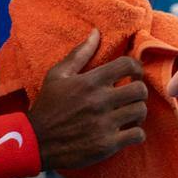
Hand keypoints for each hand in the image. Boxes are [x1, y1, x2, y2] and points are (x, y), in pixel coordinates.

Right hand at [25, 30, 147, 171]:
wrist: (36, 142)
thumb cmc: (48, 105)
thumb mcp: (57, 75)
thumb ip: (80, 53)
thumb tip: (96, 32)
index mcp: (89, 81)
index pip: (127, 65)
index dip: (136, 67)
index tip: (133, 73)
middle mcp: (99, 101)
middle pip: (140, 90)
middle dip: (139, 91)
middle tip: (132, 95)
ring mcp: (104, 124)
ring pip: (140, 112)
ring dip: (138, 111)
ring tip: (129, 113)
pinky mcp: (107, 144)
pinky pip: (138, 135)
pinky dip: (136, 133)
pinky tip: (126, 131)